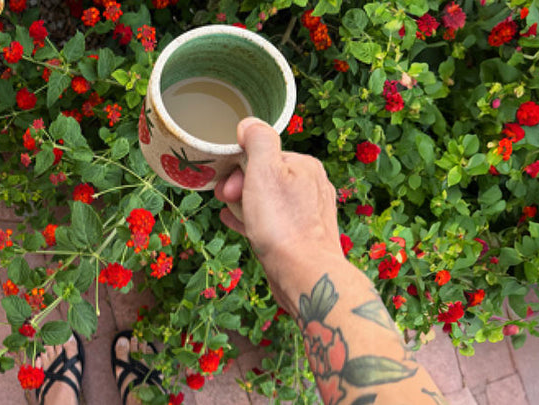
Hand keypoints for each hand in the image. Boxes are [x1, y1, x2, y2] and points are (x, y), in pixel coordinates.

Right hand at [214, 118, 341, 277]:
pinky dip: (255, 221)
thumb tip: (249, 123)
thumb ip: (258, 140)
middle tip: (226, 201)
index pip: (264, 155)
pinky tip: (240, 227)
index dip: (238, 169)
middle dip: (241, 187)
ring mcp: (310, 214)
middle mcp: (313, 186)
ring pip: (269, 201)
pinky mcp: (304, 237)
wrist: (304, 274)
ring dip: (246, 204)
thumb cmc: (283, 223)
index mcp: (305, 166)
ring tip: (231, 214)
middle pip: (266, 177)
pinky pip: (274, 222)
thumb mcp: (265, 170)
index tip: (225, 188)